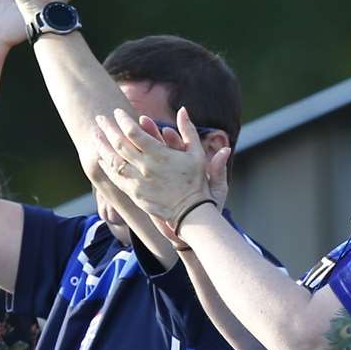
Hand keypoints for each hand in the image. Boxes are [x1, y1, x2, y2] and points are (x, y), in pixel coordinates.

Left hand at [93, 107, 212, 225]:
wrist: (191, 212)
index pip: (134, 132)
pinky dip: (107, 166)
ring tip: (95, 135)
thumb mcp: (198, 153)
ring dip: (102, 146)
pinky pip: (116, 178)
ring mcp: (138, 181)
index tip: (118, 111)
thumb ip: (188, 130)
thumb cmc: (196, 181)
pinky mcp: (134, 193)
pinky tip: (102, 158)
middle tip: (100, 118)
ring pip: (113, 160)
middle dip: (108, 128)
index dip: (124, 120)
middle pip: (119, 144)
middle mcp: (146, 167)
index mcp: (160, 155)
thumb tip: (182, 109)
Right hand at [141, 117, 234, 243]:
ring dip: (140, 147)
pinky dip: (134, 167)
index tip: (167, 129)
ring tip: (131, 135)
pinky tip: (124, 158)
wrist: (197, 227)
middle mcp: (173, 169)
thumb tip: (226, 149)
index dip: (173, 138)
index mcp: (188, 166)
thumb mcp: (217, 188)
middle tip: (143, 122)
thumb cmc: (209, 207)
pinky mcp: (153, 190)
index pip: (179, 147)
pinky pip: (142, 176)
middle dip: (152, 135)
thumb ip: (218, 169)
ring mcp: (162, 179)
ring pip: (149, 159)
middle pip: (161, 148)